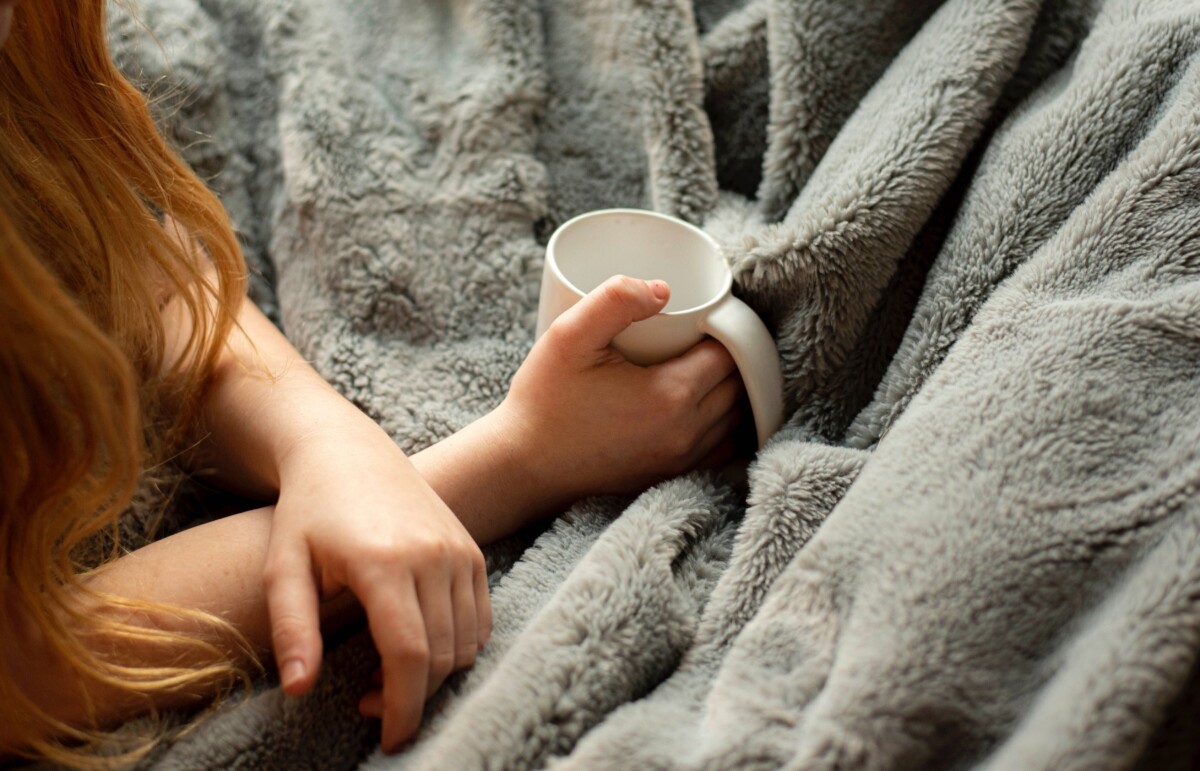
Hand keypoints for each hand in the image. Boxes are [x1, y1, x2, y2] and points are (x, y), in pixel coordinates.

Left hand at [263, 418, 490, 752]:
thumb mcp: (283, 567)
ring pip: (467, 643)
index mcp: (383, 562)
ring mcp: (459, 550)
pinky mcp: (472, 550)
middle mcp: (432, 555)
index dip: (402, 708)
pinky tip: (419, 645)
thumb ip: (293, 629)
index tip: (388, 740)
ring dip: (435, 674)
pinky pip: (481, 619)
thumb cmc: (307, 511)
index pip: (409, 655)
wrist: (347, 451)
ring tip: (388, 672)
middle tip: (369, 703)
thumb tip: (300, 690)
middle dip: (412, 697)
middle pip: (442, 657)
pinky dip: (458, 646)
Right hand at [494, 275, 743, 505]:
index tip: (705, 315)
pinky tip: (702, 405)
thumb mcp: (569, 336)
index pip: (729, 353)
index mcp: (670, 395)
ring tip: (702, 363)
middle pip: (737, 385)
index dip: (724, 328)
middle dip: (729, 356)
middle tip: (703, 334)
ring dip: (728, 389)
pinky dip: (722, 424)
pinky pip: (721, 449)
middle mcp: (686, 433)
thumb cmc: (544, 401)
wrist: (523, 466)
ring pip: (734, 417)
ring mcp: (681, 461)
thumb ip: (614, 299)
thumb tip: (663, 289)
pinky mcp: (671, 476)